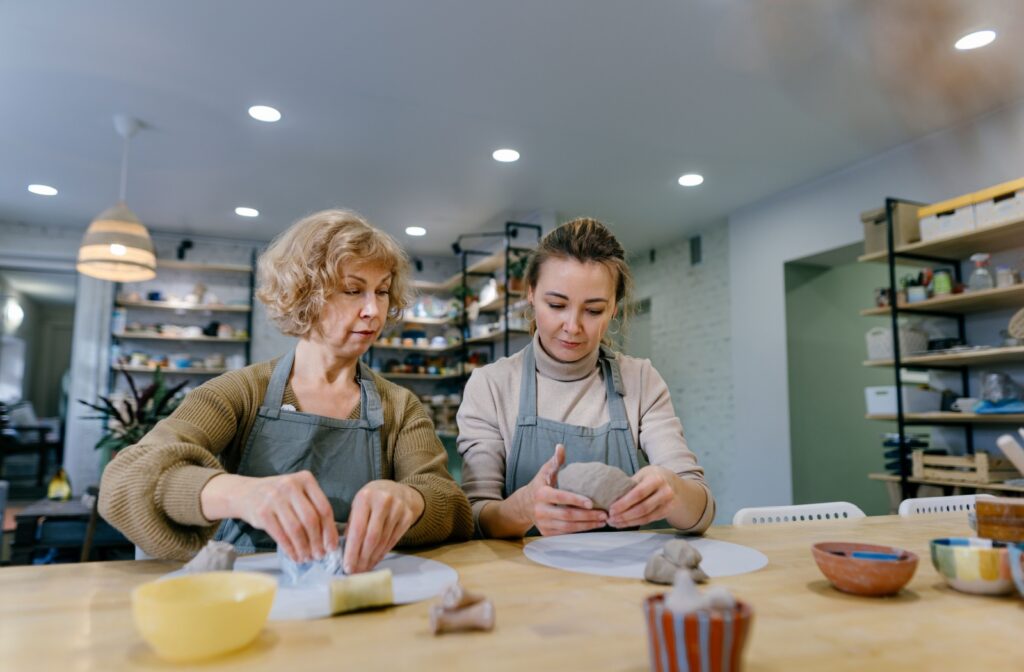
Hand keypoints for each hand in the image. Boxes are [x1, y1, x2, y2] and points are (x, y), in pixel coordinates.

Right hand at [201, 471, 338, 561]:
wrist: (245, 493)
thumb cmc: (279, 496)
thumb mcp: (297, 492)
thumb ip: (313, 507)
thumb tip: (329, 538)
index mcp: (305, 479)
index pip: (324, 507)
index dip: (330, 530)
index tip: (332, 546)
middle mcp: (290, 486)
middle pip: (310, 519)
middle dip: (317, 541)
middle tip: (320, 555)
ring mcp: (274, 498)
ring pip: (296, 529)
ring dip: (304, 548)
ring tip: (307, 558)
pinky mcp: (262, 512)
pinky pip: (280, 535)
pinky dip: (290, 549)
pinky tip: (295, 556)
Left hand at [344, 480, 423, 573]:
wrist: (398, 490)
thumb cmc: (372, 500)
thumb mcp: (358, 505)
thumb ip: (352, 524)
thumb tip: (345, 552)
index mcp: (365, 497)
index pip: (358, 529)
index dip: (352, 551)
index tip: (347, 566)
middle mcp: (383, 502)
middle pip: (372, 538)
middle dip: (362, 558)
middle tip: (355, 572)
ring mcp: (398, 509)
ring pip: (383, 541)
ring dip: (372, 558)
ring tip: (364, 569)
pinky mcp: (408, 517)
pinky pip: (393, 540)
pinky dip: (383, 553)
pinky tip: (375, 560)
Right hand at [524, 444, 607, 535]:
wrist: (524, 505)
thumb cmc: (540, 485)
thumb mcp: (545, 472)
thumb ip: (555, 461)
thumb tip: (561, 446)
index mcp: (541, 493)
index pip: (561, 497)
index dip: (576, 500)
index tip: (591, 502)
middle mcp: (541, 510)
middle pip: (567, 515)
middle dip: (587, 516)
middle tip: (604, 514)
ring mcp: (543, 523)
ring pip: (568, 528)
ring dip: (587, 526)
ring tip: (602, 521)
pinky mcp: (547, 533)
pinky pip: (565, 534)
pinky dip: (580, 531)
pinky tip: (592, 527)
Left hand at [607, 465, 675, 528]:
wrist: (672, 483)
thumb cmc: (651, 477)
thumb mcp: (642, 475)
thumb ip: (629, 484)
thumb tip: (609, 495)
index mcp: (656, 479)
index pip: (638, 493)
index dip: (624, 503)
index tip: (611, 509)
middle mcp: (665, 492)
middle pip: (642, 508)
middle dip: (624, 516)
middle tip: (610, 519)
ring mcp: (668, 503)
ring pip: (645, 517)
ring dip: (628, 522)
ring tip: (615, 523)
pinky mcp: (667, 512)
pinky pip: (649, 520)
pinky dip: (635, 523)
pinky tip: (624, 523)